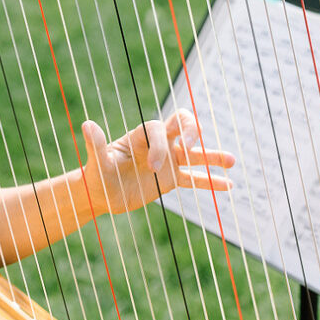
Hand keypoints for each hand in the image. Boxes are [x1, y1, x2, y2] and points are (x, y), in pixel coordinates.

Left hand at [80, 109, 233, 217]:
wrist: (101, 195)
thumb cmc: (96, 177)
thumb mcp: (96, 164)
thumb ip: (95, 145)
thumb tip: (86, 124)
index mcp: (140, 136)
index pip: (159, 131)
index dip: (160, 146)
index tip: (152, 167)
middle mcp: (157, 144)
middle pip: (182, 125)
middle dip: (192, 131)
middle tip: (192, 148)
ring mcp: (167, 161)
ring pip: (195, 154)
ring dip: (213, 156)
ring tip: (232, 161)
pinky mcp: (171, 180)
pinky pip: (194, 179)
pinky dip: (211, 182)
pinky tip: (229, 186)